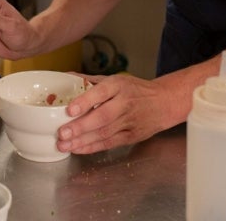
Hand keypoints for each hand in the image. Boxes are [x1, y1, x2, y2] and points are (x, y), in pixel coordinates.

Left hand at [56, 73, 172, 153]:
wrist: (163, 103)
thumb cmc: (134, 90)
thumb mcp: (115, 80)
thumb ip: (90, 81)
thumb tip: (65, 77)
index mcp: (119, 85)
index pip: (102, 92)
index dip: (86, 101)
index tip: (69, 109)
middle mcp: (125, 103)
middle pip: (102, 117)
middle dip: (81, 127)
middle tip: (62, 133)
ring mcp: (129, 121)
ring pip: (104, 133)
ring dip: (82, 141)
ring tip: (63, 145)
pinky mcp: (131, 136)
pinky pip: (110, 143)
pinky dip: (92, 147)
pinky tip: (77, 149)